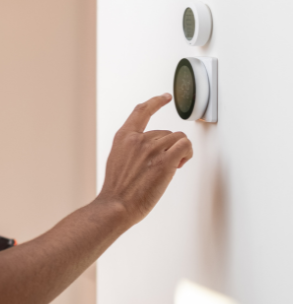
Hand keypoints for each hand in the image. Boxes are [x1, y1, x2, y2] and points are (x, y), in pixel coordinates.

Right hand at [98, 94, 193, 227]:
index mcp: (124, 138)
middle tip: (166, 164)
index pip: (141, 112)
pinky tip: (181, 164)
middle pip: (166, 132)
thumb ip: (132, 149)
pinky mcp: (165, 161)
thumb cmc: (117, 190)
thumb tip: (153, 151)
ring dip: (179, 152)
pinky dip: (187, 153)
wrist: (116, 205)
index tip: (164, 97)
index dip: (155, 102)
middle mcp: (137, 139)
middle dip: (169, 147)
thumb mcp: (117, 160)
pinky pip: (185, 146)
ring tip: (173, 167)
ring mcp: (151, 149)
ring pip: (178, 139)